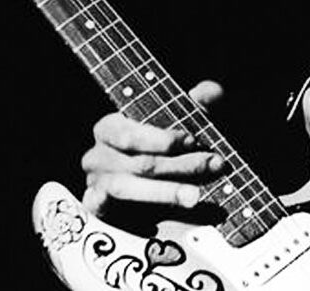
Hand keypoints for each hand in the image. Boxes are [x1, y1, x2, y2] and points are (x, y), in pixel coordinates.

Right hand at [81, 80, 225, 215]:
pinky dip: (125, 212)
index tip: (194, 140)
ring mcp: (95, 185)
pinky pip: (106, 213)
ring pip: (128, 188)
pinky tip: (149, 219)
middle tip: (214, 165)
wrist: (151, 192)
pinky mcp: (98, 212)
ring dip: (166, 192)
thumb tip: (212, 91)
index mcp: (110, 128)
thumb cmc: (166, 150)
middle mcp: (97, 156)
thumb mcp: (182, 125)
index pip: (131, 133)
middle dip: (181, 165)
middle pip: (139, 163)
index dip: (163, 139)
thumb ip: (196, 105)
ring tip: (196, 196)